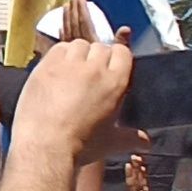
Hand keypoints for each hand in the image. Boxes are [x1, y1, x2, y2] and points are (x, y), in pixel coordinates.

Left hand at [16, 38, 145, 155]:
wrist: (45, 145)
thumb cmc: (79, 145)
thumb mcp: (111, 143)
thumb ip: (131, 138)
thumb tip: (146, 142)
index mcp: (115, 83)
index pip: (122, 52)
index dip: (117, 58)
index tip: (111, 67)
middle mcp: (94, 68)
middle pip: (101, 47)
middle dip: (97, 58)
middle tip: (90, 75)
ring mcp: (69, 64)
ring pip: (79, 45)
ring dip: (79, 54)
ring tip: (73, 72)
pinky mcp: (47, 65)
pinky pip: (58, 48)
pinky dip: (60, 55)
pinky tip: (58, 70)